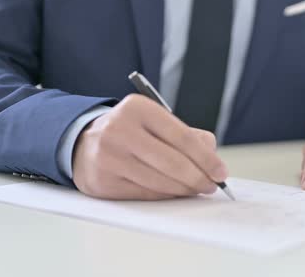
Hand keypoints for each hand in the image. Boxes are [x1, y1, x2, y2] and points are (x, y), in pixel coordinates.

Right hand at [72, 94, 227, 199]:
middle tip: (212, 185)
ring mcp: (108, 157)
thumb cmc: (130, 132)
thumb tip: (212, 157)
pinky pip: (145, 194)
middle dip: (199, 177)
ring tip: (197, 189)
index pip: (182, 136)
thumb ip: (187, 135)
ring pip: (160, 181)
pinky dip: (166, 196)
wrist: (83, 143)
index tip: (221, 172)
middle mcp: (119, 129)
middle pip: (172, 162)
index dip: (206, 158)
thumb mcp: (155, 121)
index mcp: (137, 108)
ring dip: (184, 189)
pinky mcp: (102, 181)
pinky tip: (176, 193)